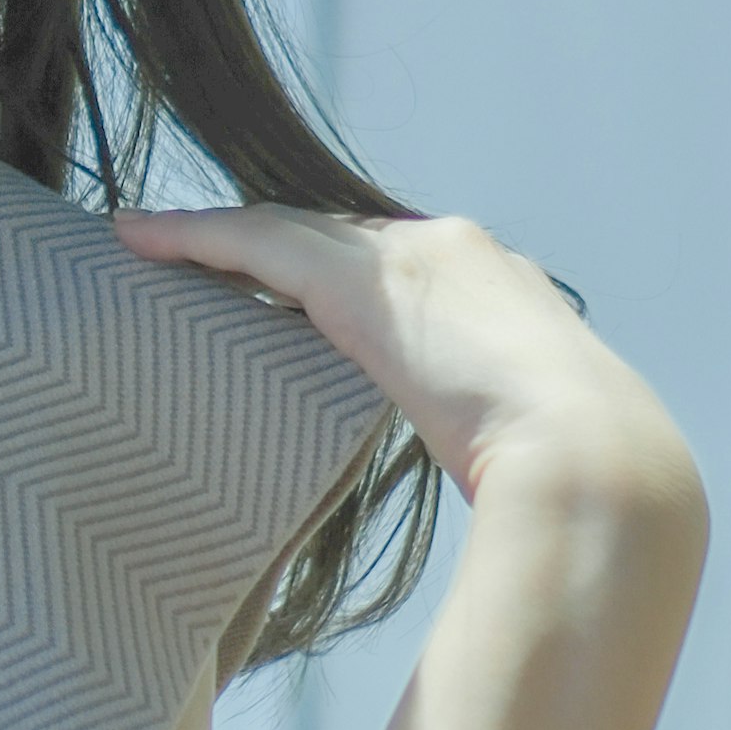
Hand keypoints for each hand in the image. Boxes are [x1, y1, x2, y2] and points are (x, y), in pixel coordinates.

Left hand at [110, 201, 695, 520]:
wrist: (594, 466)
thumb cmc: (575, 491)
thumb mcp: (527, 452)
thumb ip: (492, 446)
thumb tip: (492, 499)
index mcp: (502, 295)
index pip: (399, 272)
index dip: (335, 278)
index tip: (287, 304)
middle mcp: (457, 254)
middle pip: (337, 238)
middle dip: (271, 248)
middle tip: (197, 258)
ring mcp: (413, 258)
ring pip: (288, 230)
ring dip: (213, 235)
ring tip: (146, 240)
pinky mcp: (367, 282)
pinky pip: (257, 245)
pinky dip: (194, 238)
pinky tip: (136, 237)